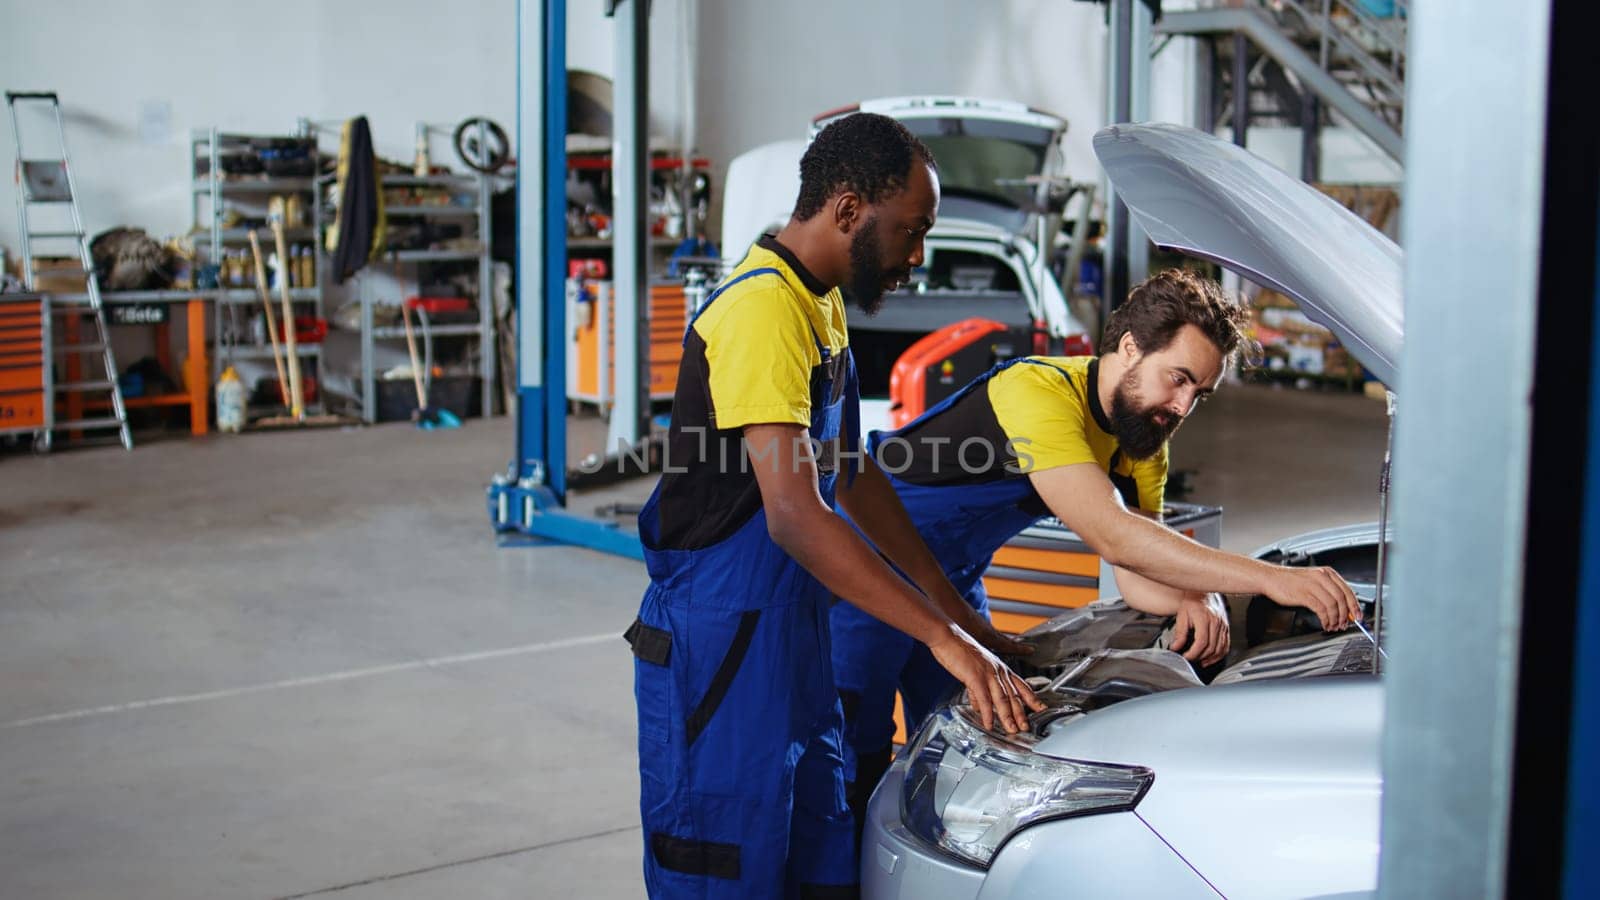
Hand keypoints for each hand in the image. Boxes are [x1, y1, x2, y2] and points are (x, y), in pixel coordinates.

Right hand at [926, 624, 1045, 733]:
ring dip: (1008, 717)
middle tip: (1026, 728)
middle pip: (1013, 695)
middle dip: (1021, 714)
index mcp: (1000, 667)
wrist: (948, 636)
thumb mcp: (973, 670)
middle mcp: (998, 670)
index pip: (1021, 685)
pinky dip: (987, 714)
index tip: (1041, 708)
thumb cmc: (959, 650)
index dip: (1032, 698)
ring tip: (1012, 730)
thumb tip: (979, 707)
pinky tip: (988, 723)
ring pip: (1002, 699)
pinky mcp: (976, 677)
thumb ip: (978, 689)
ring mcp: (988, 674)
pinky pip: (984, 699)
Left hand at [1168, 595, 1229, 665]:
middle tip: (1191, 659)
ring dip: (1211, 658)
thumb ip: (1179, 633)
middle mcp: (1216, 622)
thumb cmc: (1192, 601)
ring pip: (1220, 648)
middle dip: (1200, 657)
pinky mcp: (1226, 627)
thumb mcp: (1182, 615)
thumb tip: (1175, 647)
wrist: (1204, 592)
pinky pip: (1226, 644)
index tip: (1186, 657)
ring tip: (1201, 662)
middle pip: (1211, 647)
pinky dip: (1220, 654)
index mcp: (1204, 618)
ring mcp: (1223, 625)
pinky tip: (1213, 657)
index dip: (1193, 653)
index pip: (1201, 642)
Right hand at [1265, 566, 1361, 631]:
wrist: (1270, 578)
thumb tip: (1342, 606)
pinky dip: (1326, 619)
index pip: (1348, 590)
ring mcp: (1313, 585)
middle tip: (1345, 624)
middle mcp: (1322, 577)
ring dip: (1335, 619)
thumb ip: (1327, 590)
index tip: (1357, 616)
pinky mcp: (1304, 594)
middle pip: (1342, 599)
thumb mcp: (1312, 580)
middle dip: (1345, 615)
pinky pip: (1321, 609)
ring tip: (1333, 626)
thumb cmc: (1289, 580)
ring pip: (1333, 605)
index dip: (1355, 605)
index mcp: (1327, 573)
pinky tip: (1325, 623)